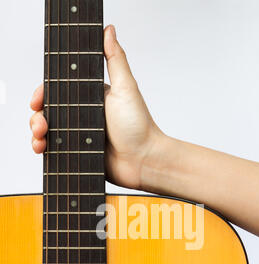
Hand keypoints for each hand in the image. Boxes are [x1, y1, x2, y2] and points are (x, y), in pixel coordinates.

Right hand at [30, 25, 163, 189]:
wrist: (144, 161)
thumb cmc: (138, 126)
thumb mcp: (126, 88)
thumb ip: (115, 59)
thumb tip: (108, 29)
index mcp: (90, 96)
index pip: (58, 90)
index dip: (43, 93)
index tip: (37, 100)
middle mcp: (83, 114)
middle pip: (49, 110)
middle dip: (38, 115)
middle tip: (41, 123)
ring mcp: (80, 135)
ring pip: (48, 130)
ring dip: (37, 132)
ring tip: (41, 137)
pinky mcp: (78, 152)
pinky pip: (55, 149)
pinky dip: (43, 148)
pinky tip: (42, 149)